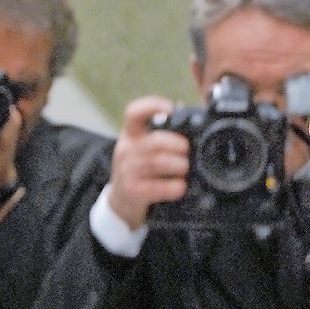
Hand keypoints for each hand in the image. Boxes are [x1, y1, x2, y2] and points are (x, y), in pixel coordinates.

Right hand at [106, 95, 189, 229]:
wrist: (121, 202)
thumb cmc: (141, 170)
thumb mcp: (144, 147)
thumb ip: (162, 130)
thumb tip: (183, 107)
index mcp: (130, 134)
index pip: (134, 113)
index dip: (152, 106)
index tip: (171, 108)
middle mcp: (125, 149)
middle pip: (156, 141)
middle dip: (179, 145)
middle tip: (188, 151)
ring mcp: (127, 171)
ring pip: (159, 162)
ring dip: (179, 165)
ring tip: (185, 168)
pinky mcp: (132, 191)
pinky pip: (158, 187)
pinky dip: (175, 187)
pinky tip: (180, 187)